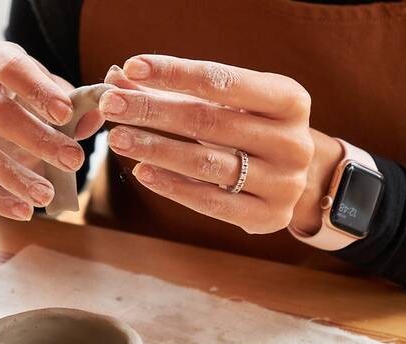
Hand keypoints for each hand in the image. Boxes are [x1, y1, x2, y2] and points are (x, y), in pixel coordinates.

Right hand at [0, 42, 104, 219]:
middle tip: (73, 160)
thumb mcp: (59, 101)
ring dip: (12, 175)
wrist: (6, 125)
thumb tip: (95, 117)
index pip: (11, 66)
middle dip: (36, 138)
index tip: (67, 114)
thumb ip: (81, 107)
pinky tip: (23, 210)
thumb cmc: (35, 106)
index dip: (38, 90)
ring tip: (45, 195)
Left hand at [101, 55, 340, 234]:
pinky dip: (173, 186)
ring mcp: (284, 183)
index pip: (222, 81)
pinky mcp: (269, 216)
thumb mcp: (226, 104)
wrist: (295, 177)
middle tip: (110, 104)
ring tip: (118, 138)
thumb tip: (117, 78)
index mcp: (289, 99)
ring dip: (155, 148)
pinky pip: (211, 202)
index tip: (132, 66)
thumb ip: (175, 91)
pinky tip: (142, 172)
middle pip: (209, 121)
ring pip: (207, 163)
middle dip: (153, 110)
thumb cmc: (252, 130)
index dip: (174, 73)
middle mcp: (293, 141)